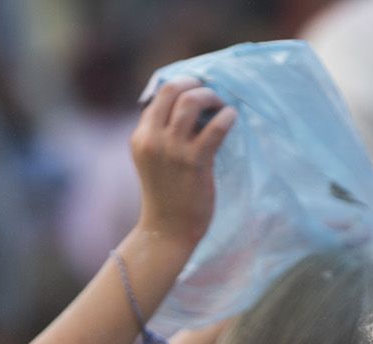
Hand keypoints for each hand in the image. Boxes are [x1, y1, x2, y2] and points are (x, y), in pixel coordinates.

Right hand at [131, 77, 235, 247]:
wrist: (167, 230)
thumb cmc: (165, 196)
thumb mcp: (153, 160)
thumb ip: (162, 135)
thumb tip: (191, 107)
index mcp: (141, 136)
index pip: (159, 93)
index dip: (182, 85)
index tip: (197, 90)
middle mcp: (152, 138)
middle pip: (173, 88)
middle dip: (195, 84)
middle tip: (211, 94)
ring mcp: (172, 149)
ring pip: (191, 101)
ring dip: (211, 97)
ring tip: (222, 106)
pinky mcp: (194, 162)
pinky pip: (215, 127)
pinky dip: (226, 116)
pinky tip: (231, 118)